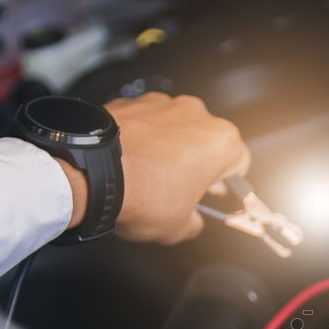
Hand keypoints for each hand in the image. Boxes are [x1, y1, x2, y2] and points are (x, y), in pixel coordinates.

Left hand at [62, 92, 250, 243]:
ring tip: (149, 176)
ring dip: (169, 149)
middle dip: (197, 163)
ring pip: (176, 129)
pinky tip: (130, 162)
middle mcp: (196, 114)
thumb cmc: (141, 195)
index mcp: (221, 141)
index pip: (239, 163)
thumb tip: (191, 221)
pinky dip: (142, 138)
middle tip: (180, 188)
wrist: (89, 173)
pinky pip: (145, 122)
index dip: (226, 182)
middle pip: (207, 142)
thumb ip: (194, 223)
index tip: (214, 193)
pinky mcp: (131, 101)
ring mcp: (162, 103)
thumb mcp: (178, 227)